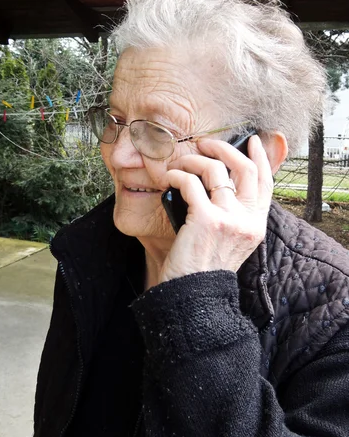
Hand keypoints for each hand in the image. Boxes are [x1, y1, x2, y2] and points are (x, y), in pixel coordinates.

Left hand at [158, 135, 273, 281]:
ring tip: (179, 164)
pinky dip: (177, 175)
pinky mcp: (206, 219)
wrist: (194, 295)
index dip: (260, 157)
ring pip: (214, 170)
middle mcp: (247, 220)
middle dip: (224, 148)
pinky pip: (190, 183)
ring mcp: (229, 218)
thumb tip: (219, 183)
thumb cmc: (204, 269)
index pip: (266, 183)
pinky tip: (169, 178)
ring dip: (193, 160)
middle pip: (245, 168)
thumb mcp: (230, 242)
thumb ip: (233, 215)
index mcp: (256, 225)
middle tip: (205, 143)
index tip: (251, 140)